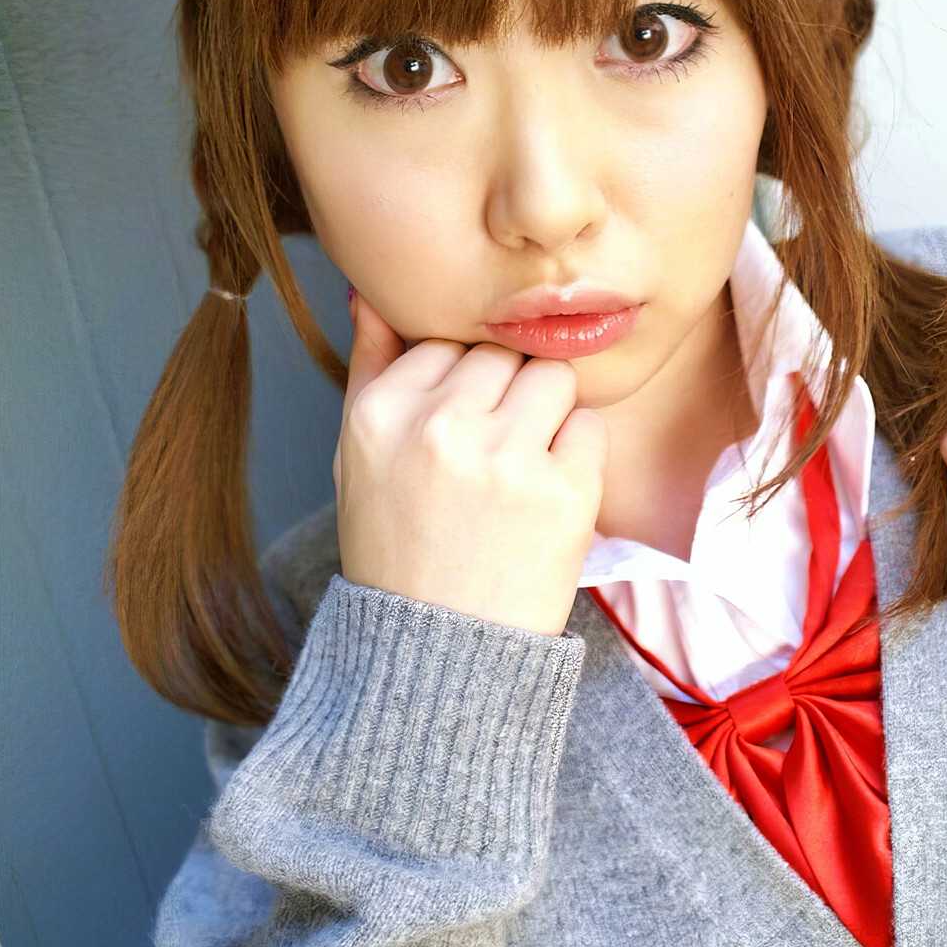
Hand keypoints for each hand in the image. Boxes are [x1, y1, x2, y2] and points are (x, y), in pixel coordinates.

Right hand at [333, 289, 608, 635]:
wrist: (440, 655)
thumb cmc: (398, 549)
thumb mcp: (357, 460)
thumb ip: (368, 368)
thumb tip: (374, 292)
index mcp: (379, 413)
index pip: (444, 342)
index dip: (458, 385)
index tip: (454, 435)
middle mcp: (439, 427)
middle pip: (501, 352)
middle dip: (505, 394)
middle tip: (490, 459)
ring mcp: (504, 459)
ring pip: (551, 376)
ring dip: (547, 414)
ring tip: (519, 473)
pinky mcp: (563, 491)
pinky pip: (589, 425)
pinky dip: (577, 457)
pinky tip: (545, 500)